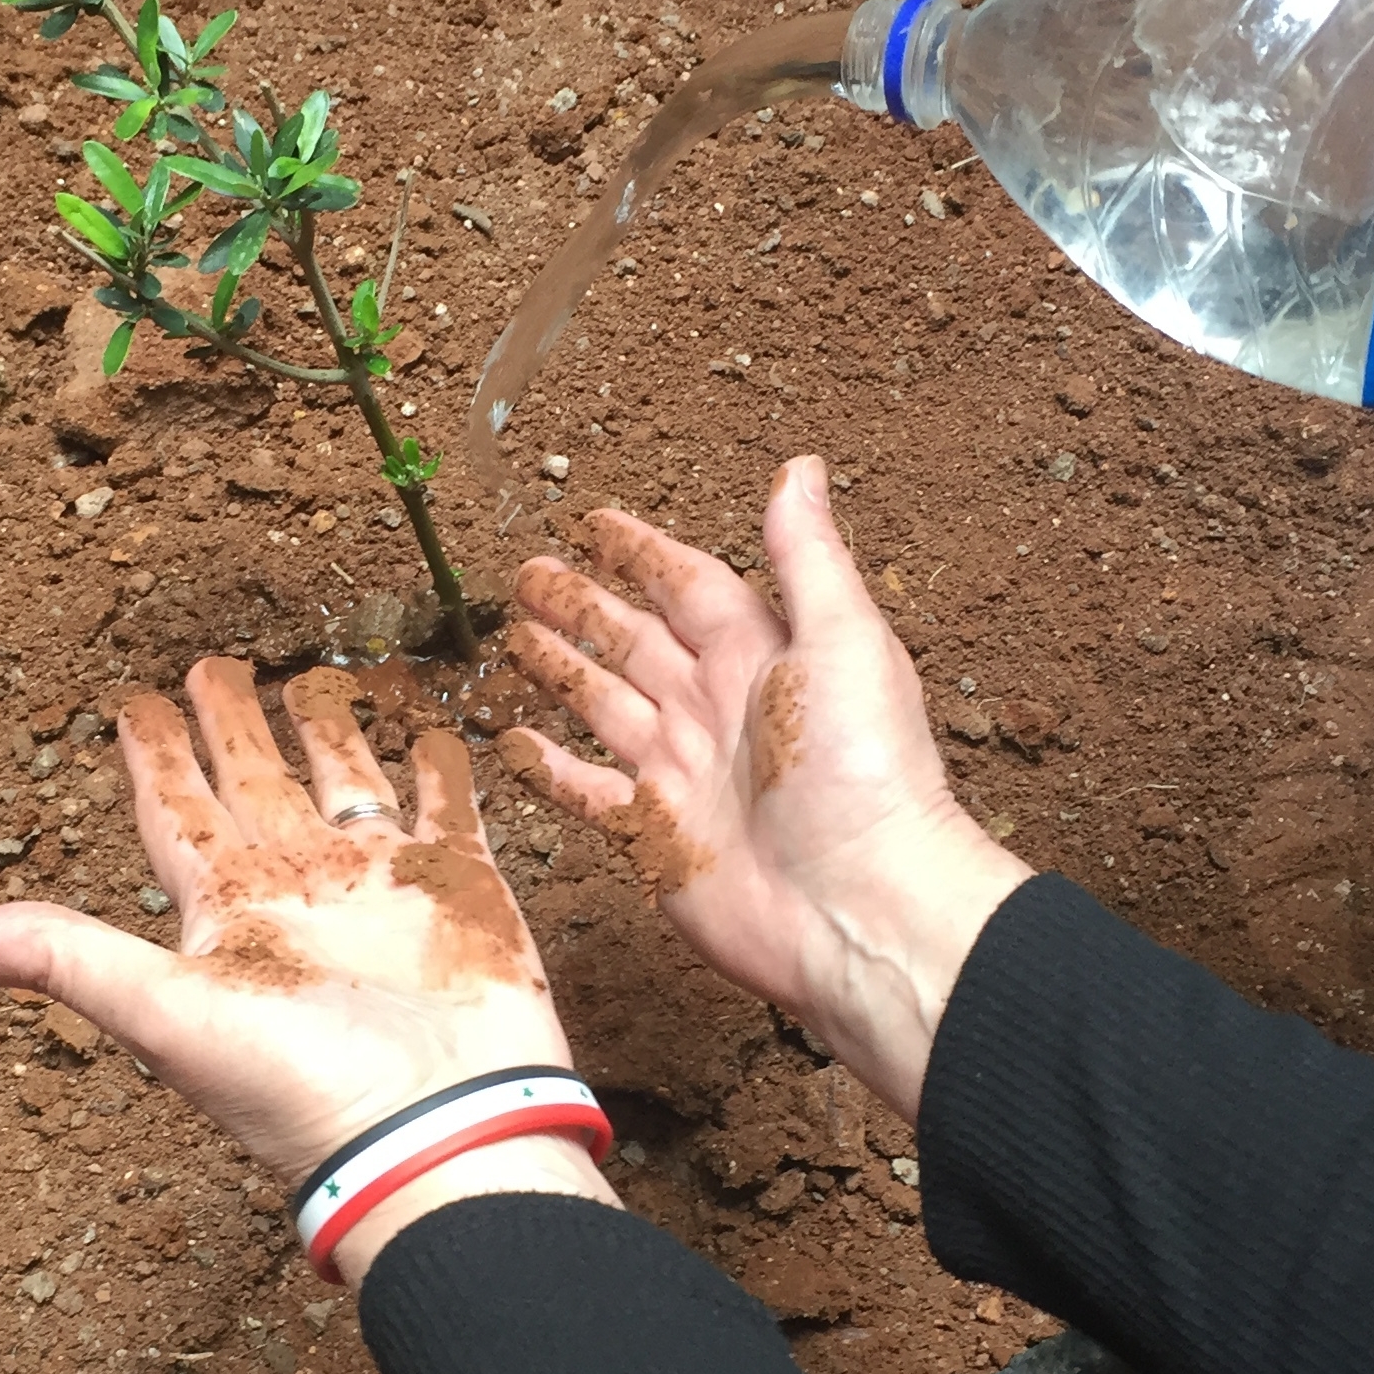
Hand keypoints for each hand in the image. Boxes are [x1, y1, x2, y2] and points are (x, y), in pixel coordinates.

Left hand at [0, 660, 618, 1284]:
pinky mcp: (461, 884)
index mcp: (228, 908)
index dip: (154, 758)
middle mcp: (300, 887)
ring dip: (330, 731)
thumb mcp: (166, 1015)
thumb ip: (63, 960)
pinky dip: (436, 766)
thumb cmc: (304, 1085)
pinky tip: (427, 731)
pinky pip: (444, 804)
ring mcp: (381, 883)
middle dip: (231, 725)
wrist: (438, 1129)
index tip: (132, 703)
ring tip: (314, 682)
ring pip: (346, 779)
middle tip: (212, 663)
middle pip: (257, 781)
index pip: (178, 811)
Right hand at [503, 456, 1029, 1116]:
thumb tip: (799, 467)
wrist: (858, 907)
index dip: (641, 553)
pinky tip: (510, 742)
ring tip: (510, 636)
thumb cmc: (864, 773)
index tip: (595, 522)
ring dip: (558, 669)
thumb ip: (807, 557)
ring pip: (602, 704)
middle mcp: (715, 707)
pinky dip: (546, 770)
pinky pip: (584, 792)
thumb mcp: (843, 641)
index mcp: (760, 655)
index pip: (687, 585)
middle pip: (632, 639)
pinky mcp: (653, 835)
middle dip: (580, 605)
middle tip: (525, 573)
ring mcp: (681, 773)